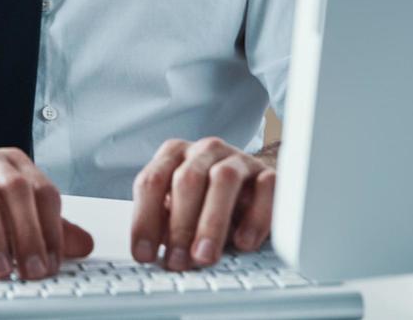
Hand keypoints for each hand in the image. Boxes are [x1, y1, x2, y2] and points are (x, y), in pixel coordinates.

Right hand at [0, 142, 94, 279]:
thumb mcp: (5, 220)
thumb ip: (42, 230)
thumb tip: (84, 244)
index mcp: (9, 164)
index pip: (41, 191)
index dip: (51, 229)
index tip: (52, 265)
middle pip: (14, 188)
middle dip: (28, 234)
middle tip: (32, 272)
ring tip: (0, 269)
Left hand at [129, 137, 274, 269]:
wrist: (254, 184)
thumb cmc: (208, 200)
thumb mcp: (180, 209)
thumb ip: (164, 224)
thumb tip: (151, 255)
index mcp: (174, 155)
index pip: (151, 182)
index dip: (145, 220)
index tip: (143, 254)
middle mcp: (204, 151)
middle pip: (187, 180)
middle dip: (180, 225)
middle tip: (178, 261)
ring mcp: (238, 158)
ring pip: (224, 179)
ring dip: (212, 222)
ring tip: (205, 256)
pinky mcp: (269, 173)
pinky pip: (265, 189)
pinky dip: (255, 218)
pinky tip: (244, 243)